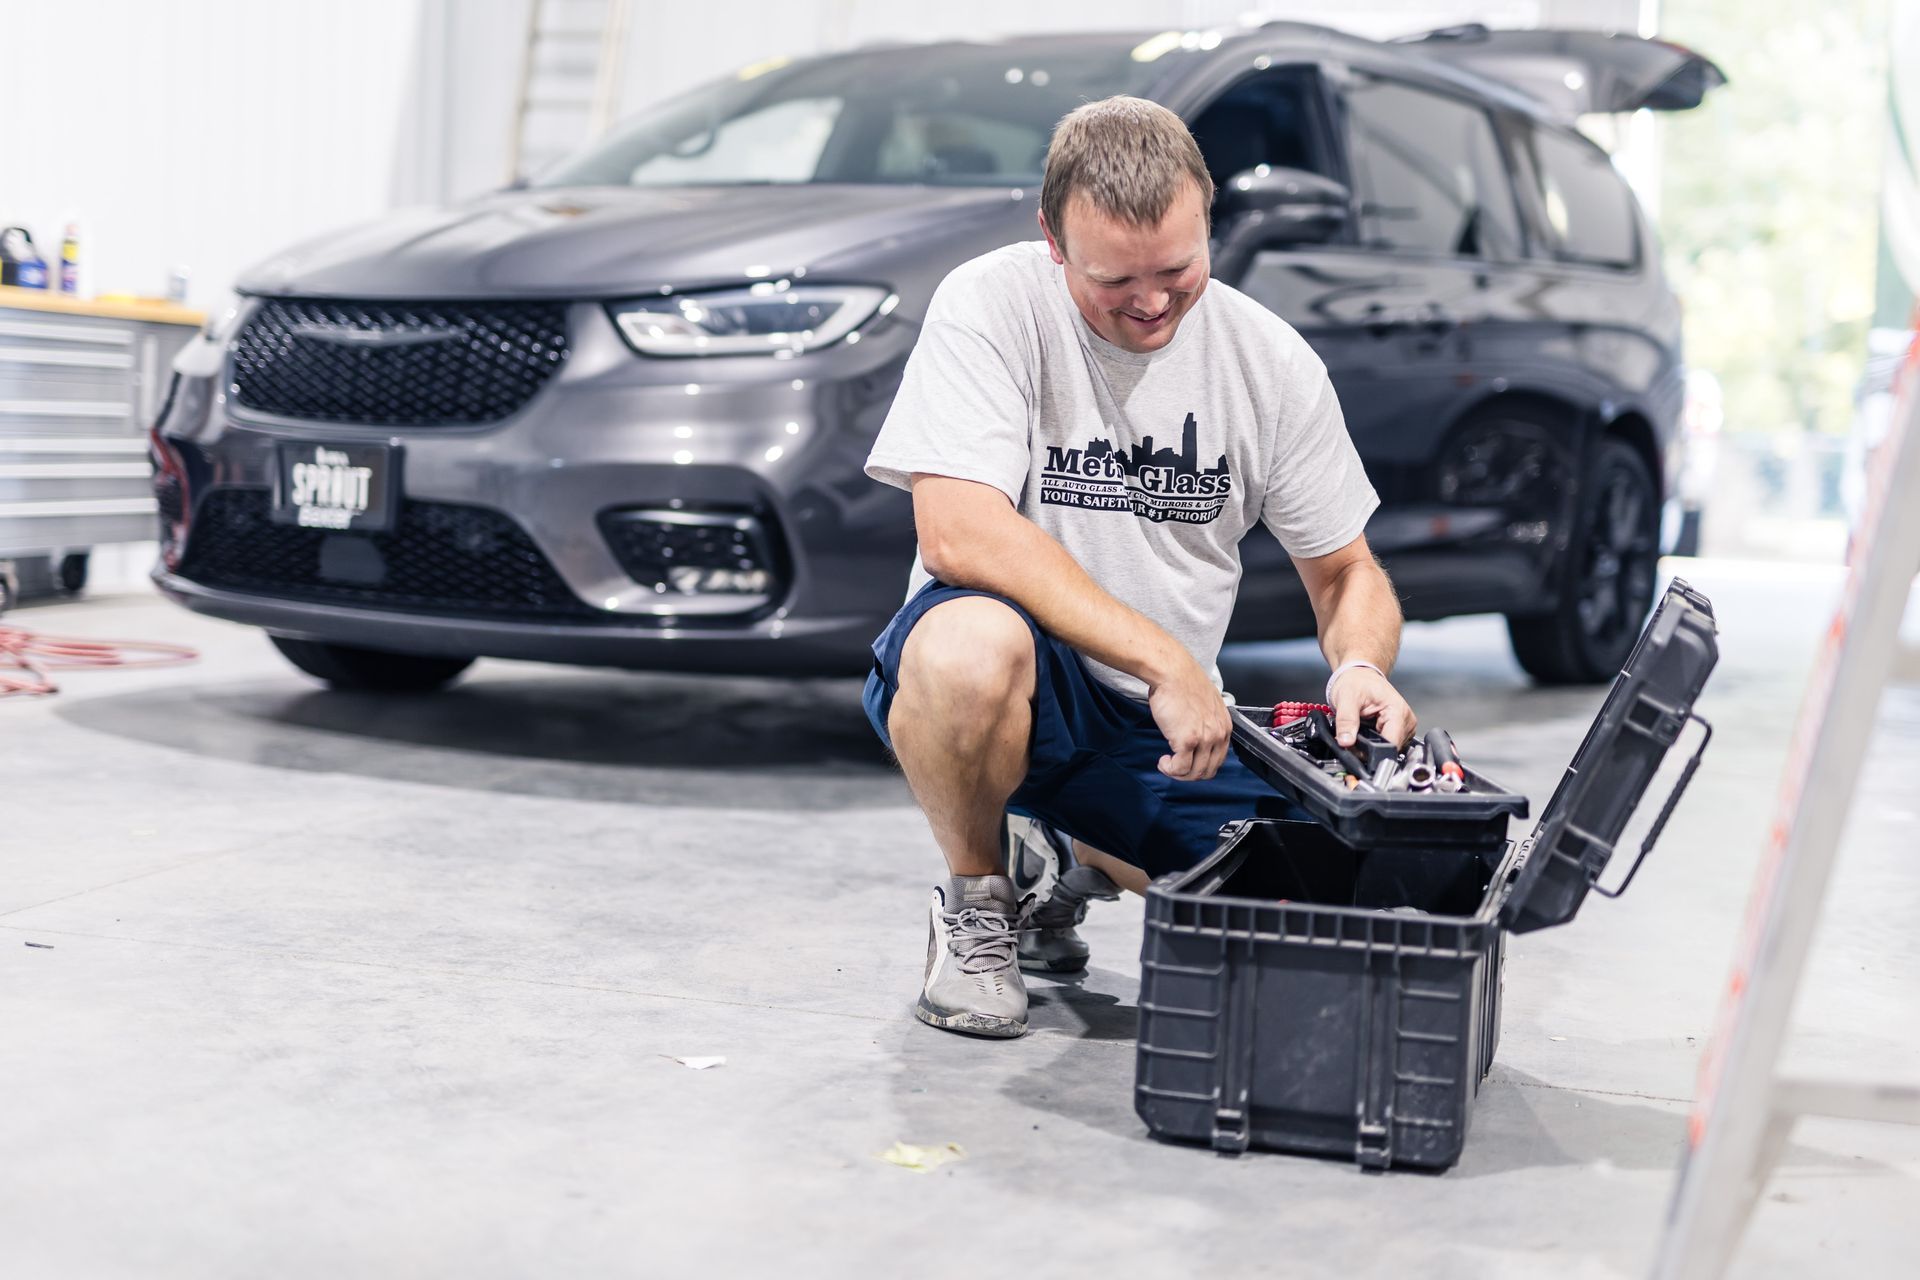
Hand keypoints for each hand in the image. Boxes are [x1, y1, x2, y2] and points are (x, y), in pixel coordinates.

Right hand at [1147, 657, 1230, 780]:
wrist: (1171, 672)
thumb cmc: (1182, 682)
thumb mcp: (1206, 704)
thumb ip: (1206, 722)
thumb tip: (1197, 736)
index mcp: (1225, 726)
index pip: (1218, 759)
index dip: (1201, 765)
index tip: (1188, 762)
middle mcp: (1218, 734)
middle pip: (1208, 770)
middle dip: (1189, 774)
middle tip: (1175, 767)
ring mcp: (1204, 739)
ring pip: (1194, 773)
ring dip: (1178, 773)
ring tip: (1167, 764)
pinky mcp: (1187, 741)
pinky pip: (1180, 768)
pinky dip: (1170, 769)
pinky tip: (1163, 761)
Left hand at [1331, 666, 1416, 748]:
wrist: (1360, 676)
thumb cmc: (1356, 682)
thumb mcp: (1345, 698)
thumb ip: (1346, 721)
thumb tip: (1346, 742)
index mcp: (1398, 711)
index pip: (1391, 744)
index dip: (1371, 751)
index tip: (1355, 746)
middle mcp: (1406, 721)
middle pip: (1390, 749)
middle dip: (1369, 748)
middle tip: (1354, 734)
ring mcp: (1405, 727)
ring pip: (1388, 749)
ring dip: (1372, 745)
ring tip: (1361, 729)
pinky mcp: (1399, 731)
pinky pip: (1387, 744)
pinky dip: (1375, 742)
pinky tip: (1368, 730)